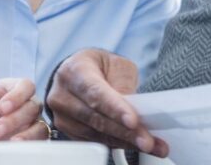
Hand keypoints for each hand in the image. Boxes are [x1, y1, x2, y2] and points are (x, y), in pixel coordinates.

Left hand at [0, 76, 43, 140]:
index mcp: (15, 88)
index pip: (26, 85)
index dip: (17, 96)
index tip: (2, 108)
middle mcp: (29, 102)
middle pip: (33, 106)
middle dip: (14, 119)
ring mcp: (34, 119)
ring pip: (38, 122)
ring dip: (22, 132)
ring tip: (2, 139)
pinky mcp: (35, 135)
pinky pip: (40, 136)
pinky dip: (29, 140)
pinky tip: (14, 144)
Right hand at [46, 49, 167, 156]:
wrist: (79, 73)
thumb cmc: (101, 67)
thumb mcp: (118, 65)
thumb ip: (124, 83)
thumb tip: (133, 109)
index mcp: (74, 71)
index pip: (96, 93)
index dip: (115, 109)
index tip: (133, 121)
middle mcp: (62, 96)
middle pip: (95, 118)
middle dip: (125, 132)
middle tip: (147, 141)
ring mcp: (62, 117)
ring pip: (95, 134)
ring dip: (124, 141)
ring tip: (149, 144)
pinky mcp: (68, 132)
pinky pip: (94, 141)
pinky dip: (116, 144)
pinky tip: (134, 144)